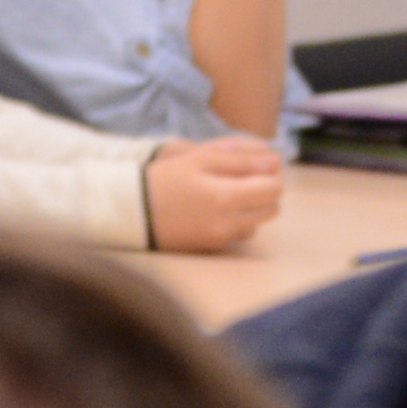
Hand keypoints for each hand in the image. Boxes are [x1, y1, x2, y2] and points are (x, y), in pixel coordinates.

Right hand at [144, 137, 283, 250]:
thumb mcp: (200, 159)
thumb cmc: (165, 179)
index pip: (274, 188)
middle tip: (246, 176)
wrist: (131, 212)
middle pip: (272, 207)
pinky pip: (241, 233)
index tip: (259, 165)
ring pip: (259, 222)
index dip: (272, 173)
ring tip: (232, 190)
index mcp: (226, 198)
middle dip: (266, 190)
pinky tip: (220, 207)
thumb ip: (241, 161)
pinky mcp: (212, 248)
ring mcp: (221, 239)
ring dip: (255, 206)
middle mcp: (229, 224)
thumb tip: (274, 162)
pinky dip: (240, 220)